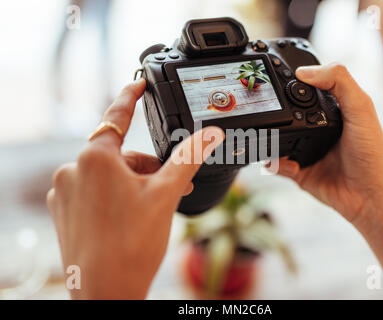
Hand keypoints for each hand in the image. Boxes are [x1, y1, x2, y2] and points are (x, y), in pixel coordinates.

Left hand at [46, 79, 224, 298]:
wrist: (105, 292)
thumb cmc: (131, 245)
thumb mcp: (166, 194)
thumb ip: (188, 158)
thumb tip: (212, 134)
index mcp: (96, 158)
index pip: (117, 114)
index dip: (131, 96)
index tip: (139, 82)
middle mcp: (73, 169)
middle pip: (122, 156)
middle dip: (148, 169)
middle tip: (169, 192)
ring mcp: (65, 192)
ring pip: (110, 175)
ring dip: (135, 185)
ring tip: (152, 211)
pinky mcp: (64, 211)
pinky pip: (95, 191)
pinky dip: (115, 197)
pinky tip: (129, 219)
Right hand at [267, 63, 382, 223]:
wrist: (370, 196)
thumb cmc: (373, 154)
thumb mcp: (361, 108)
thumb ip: (338, 81)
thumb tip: (304, 71)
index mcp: (332, 112)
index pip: (307, 92)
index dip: (292, 85)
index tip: (275, 79)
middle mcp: (317, 130)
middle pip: (286, 116)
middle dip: (273, 114)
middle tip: (264, 110)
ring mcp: (306, 152)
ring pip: (276, 141)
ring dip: (268, 140)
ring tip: (266, 139)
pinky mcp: (299, 173)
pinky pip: (277, 166)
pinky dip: (273, 163)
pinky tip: (280, 162)